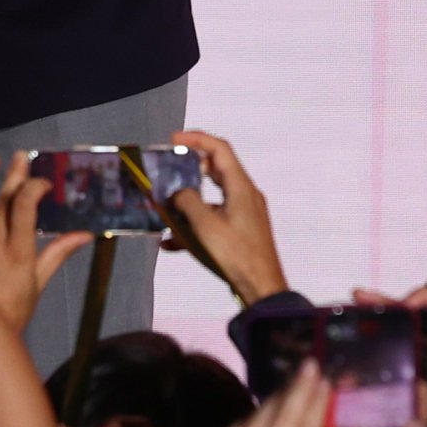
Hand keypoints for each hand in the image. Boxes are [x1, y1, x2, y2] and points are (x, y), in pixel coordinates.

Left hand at [0, 154, 80, 341]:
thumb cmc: (12, 312)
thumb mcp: (38, 284)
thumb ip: (57, 254)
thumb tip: (83, 236)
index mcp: (15, 252)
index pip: (23, 207)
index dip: (33, 187)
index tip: (43, 182)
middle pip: (1, 199)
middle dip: (12, 175)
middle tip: (20, 156)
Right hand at [169, 130, 288, 302]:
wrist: (262, 287)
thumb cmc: (236, 254)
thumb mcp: (204, 225)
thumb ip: (186, 201)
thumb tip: (176, 193)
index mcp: (241, 187)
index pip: (220, 149)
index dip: (196, 139)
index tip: (172, 140)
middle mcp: (245, 194)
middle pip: (217, 168)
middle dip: (189, 166)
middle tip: (167, 167)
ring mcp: (245, 212)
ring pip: (212, 195)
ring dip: (188, 200)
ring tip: (165, 209)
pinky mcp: (241, 229)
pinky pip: (214, 217)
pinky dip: (194, 223)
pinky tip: (172, 243)